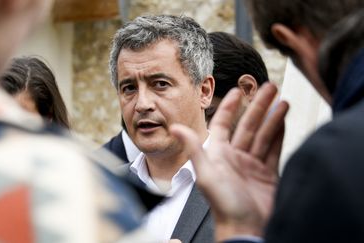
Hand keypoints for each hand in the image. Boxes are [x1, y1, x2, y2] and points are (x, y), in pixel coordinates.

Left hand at [170, 83, 287, 240]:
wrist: (245, 229)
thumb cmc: (223, 205)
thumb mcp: (206, 174)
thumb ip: (194, 149)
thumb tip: (175, 128)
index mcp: (219, 154)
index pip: (223, 123)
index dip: (230, 106)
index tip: (237, 90)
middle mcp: (235, 157)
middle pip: (248, 125)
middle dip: (259, 105)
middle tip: (269, 87)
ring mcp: (252, 165)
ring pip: (264, 134)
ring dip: (273, 117)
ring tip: (282, 100)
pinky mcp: (267, 174)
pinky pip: (274, 149)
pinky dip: (280, 134)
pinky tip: (284, 120)